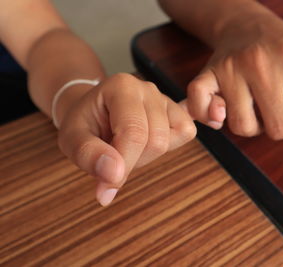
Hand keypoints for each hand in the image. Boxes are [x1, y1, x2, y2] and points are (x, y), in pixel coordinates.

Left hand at [57, 73, 195, 205]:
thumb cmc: (83, 124)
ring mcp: (164, 98)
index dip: (124, 164)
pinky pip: (186, 132)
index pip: (134, 132)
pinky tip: (146, 144)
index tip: (106, 187)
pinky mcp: (176, 110)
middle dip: (133, 161)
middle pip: (156, 140)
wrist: (92, 113)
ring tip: (126, 149)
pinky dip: (169, 146)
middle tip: (113, 160)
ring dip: (147, 156)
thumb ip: (88, 155)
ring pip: (170, 140)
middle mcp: (147, 88)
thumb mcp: (71, 140)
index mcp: (121, 87)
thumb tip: (114, 175)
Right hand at [184, 10, 282, 157]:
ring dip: (250, 125)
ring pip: (243, 127)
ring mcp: (231, 67)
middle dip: (279, 126)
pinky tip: (219, 112)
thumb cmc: (282, 56)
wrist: (246, 25)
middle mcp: (262, 62)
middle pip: (278, 129)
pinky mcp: (207, 74)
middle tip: (275, 107)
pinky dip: (208, 117)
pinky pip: (201, 108)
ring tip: (252, 107)